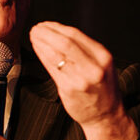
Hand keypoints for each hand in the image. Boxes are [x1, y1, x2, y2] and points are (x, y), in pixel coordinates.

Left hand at [29, 21, 137, 139]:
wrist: (105, 115)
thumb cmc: (102, 88)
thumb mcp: (102, 65)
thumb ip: (85, 50)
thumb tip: (58, 33)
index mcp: (103, 56)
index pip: (75, 35)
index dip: (57, 27)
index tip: (46, 24)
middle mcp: (93, 67)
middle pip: (64, 42)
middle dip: (46, 33)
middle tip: (36, 29)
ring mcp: (80, 79)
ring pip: (55, 55)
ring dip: (41, 43)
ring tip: (34, 37)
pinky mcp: (68, 89)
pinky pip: (51, 68)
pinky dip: (42, 56)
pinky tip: (37, 50)